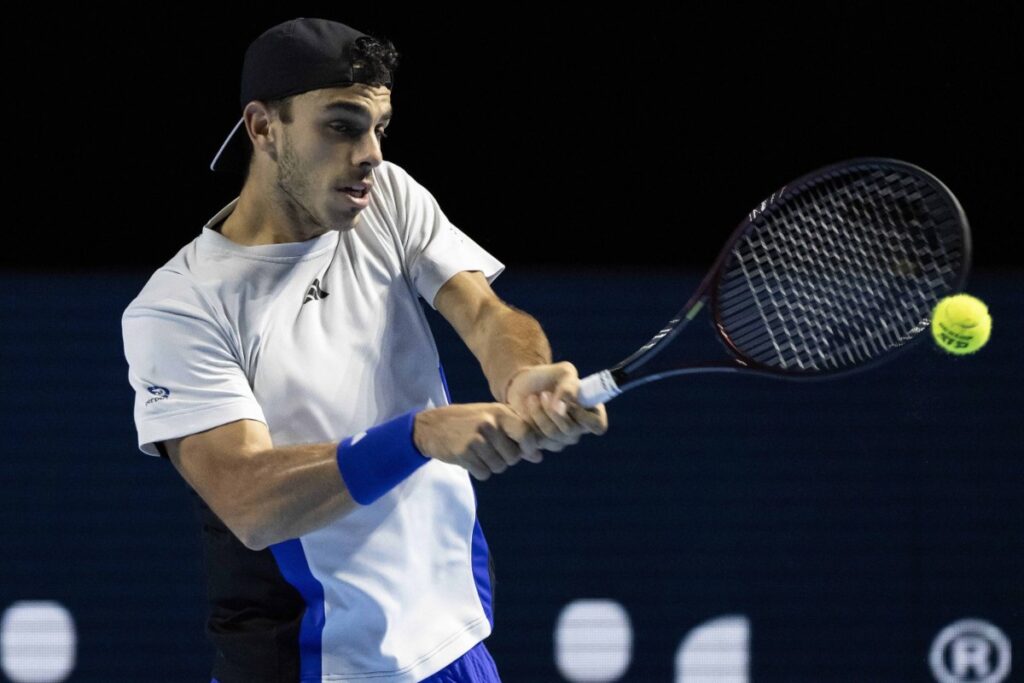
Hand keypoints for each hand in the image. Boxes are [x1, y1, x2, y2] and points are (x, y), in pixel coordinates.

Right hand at [413, 403, 543, 479]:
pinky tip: (470, 459)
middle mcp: (489, 423)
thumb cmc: (467, 421)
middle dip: (506, 459)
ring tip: (479, 453)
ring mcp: (476, 438)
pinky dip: (479, 471)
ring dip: (491, 466)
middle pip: (513, 456)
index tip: (523, 451)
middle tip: (492, 451)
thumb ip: (516, 434)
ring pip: (499, 467)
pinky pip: (484, 473)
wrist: (432, 425)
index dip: (529, 447)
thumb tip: (539, 457)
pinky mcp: (464, 452)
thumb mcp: (492, 419)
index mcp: (500, 412)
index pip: (526, 433)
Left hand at [503, 361, 607, 452]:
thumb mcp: (564, 372)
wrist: (524, 383)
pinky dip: (527, 423)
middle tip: (543, 394)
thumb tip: (564, 406)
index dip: (585, 418)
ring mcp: (560, 440)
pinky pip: (534, 441)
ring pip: (551, 437)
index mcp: (591, 412)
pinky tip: (524, 411)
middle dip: (553, 411)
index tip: (571, 405)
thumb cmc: (549, 376)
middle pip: (570, 432)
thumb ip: (569, 386)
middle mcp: (578, 429)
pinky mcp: (540, 443)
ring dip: (538, 414)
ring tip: (532, 398)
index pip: (598, 426)